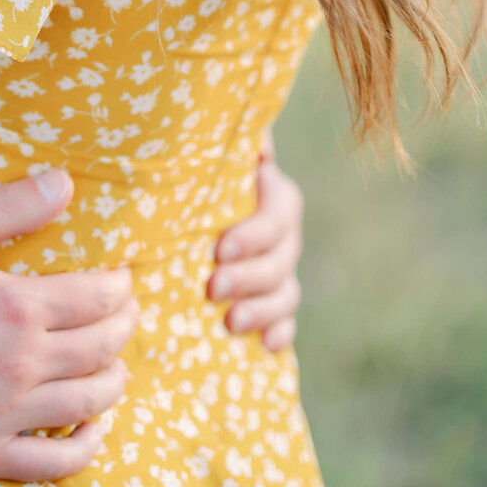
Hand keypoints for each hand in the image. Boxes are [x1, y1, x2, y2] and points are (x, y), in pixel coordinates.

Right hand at [0, 171, 137, 480]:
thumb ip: (9, 206)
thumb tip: (66, 183)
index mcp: (13, 306)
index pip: (98, 297)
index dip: (120, 285)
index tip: (121, 278)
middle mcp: (18, 364)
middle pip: (104, 348)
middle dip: (125, 325)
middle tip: (126, 313)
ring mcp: (2, 416)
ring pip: (91, 402)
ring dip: (116, 378)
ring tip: (115, 362)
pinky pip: (57, 462)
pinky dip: (89, 444)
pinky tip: (93, 424)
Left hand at [208, 131, 302, 349]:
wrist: (198, 204)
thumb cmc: (201, 175)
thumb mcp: (211, 158)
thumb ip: (228, 145)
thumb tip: (252, 141)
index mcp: (275, 195)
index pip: (277, 216)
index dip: (253, 236)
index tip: (220, 249)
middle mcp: (285, 234)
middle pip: (281, 261)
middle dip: (248, 278)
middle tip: (212, 288)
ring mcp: (283, 270)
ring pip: (287, 293)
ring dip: (262, 311)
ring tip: (230, 322)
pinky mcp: (274, 300)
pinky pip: (288, 322)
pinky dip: (278, 334)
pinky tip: (263, 345)